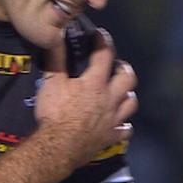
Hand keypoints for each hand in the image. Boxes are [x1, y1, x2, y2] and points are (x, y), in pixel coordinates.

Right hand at [34, 31, 136, 166]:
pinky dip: (124, 125)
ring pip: (131, 102)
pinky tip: (119, 123)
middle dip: (123, 67)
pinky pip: (126, 130)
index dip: (103, 40)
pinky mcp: (111, 137)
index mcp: (95, 83)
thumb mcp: (51, 82)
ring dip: (127, 95)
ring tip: (120, 92)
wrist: (58, 147)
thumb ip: (56, 59)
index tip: (100, 34)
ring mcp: (113, 119)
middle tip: (115, 65)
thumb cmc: (54, 113)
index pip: (104, 54)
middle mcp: (110, 98)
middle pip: (128, 77)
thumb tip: (56, 37)